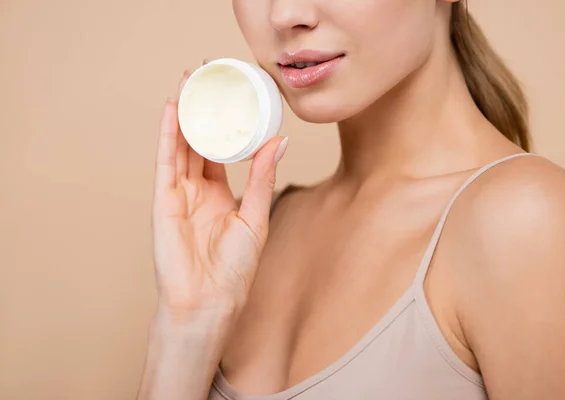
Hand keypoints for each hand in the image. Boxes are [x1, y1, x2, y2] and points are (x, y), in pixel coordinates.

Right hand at [151, 69, 287, 318]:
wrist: (210, 302)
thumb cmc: (233, 270)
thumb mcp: (255, 218)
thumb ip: (262, 178)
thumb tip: (279, 142)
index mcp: (220, 195)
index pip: (220, 150)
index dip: (225, 124)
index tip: (232, 97)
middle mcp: (197, 190)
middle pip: (198, 140)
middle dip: (202, 110)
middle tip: (208, 77)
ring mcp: (178, 193)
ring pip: (181, 145)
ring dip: (185, 113)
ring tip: (190, 81)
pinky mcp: (163, 200)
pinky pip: (166, 161)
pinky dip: (168, 135)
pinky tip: (173, 109)